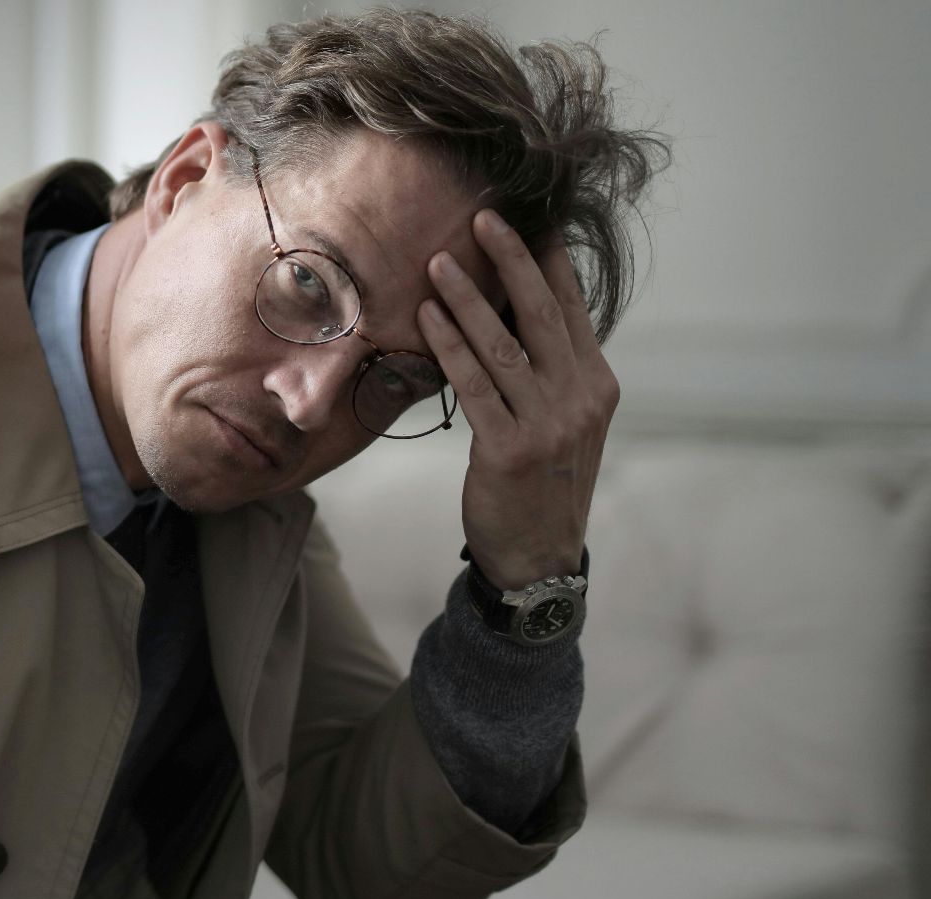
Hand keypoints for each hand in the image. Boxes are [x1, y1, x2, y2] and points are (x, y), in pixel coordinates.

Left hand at [415, 209, 616, 589]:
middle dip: (511, 261)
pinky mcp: (509, 448)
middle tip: (483, 217)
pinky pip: (475, 386)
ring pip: (503, 345)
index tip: (531, 218)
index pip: (572, 310)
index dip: (550, 262)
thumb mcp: (564, 424)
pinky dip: (449, 346)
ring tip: (437, 261)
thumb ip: (550, 375)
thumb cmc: (541, 484)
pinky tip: (426, 317)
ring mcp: (548, 423)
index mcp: (596, 385)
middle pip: (542, 314)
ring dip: (467, 298)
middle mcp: (579, 397)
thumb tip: (516, 318)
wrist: (539, 557)